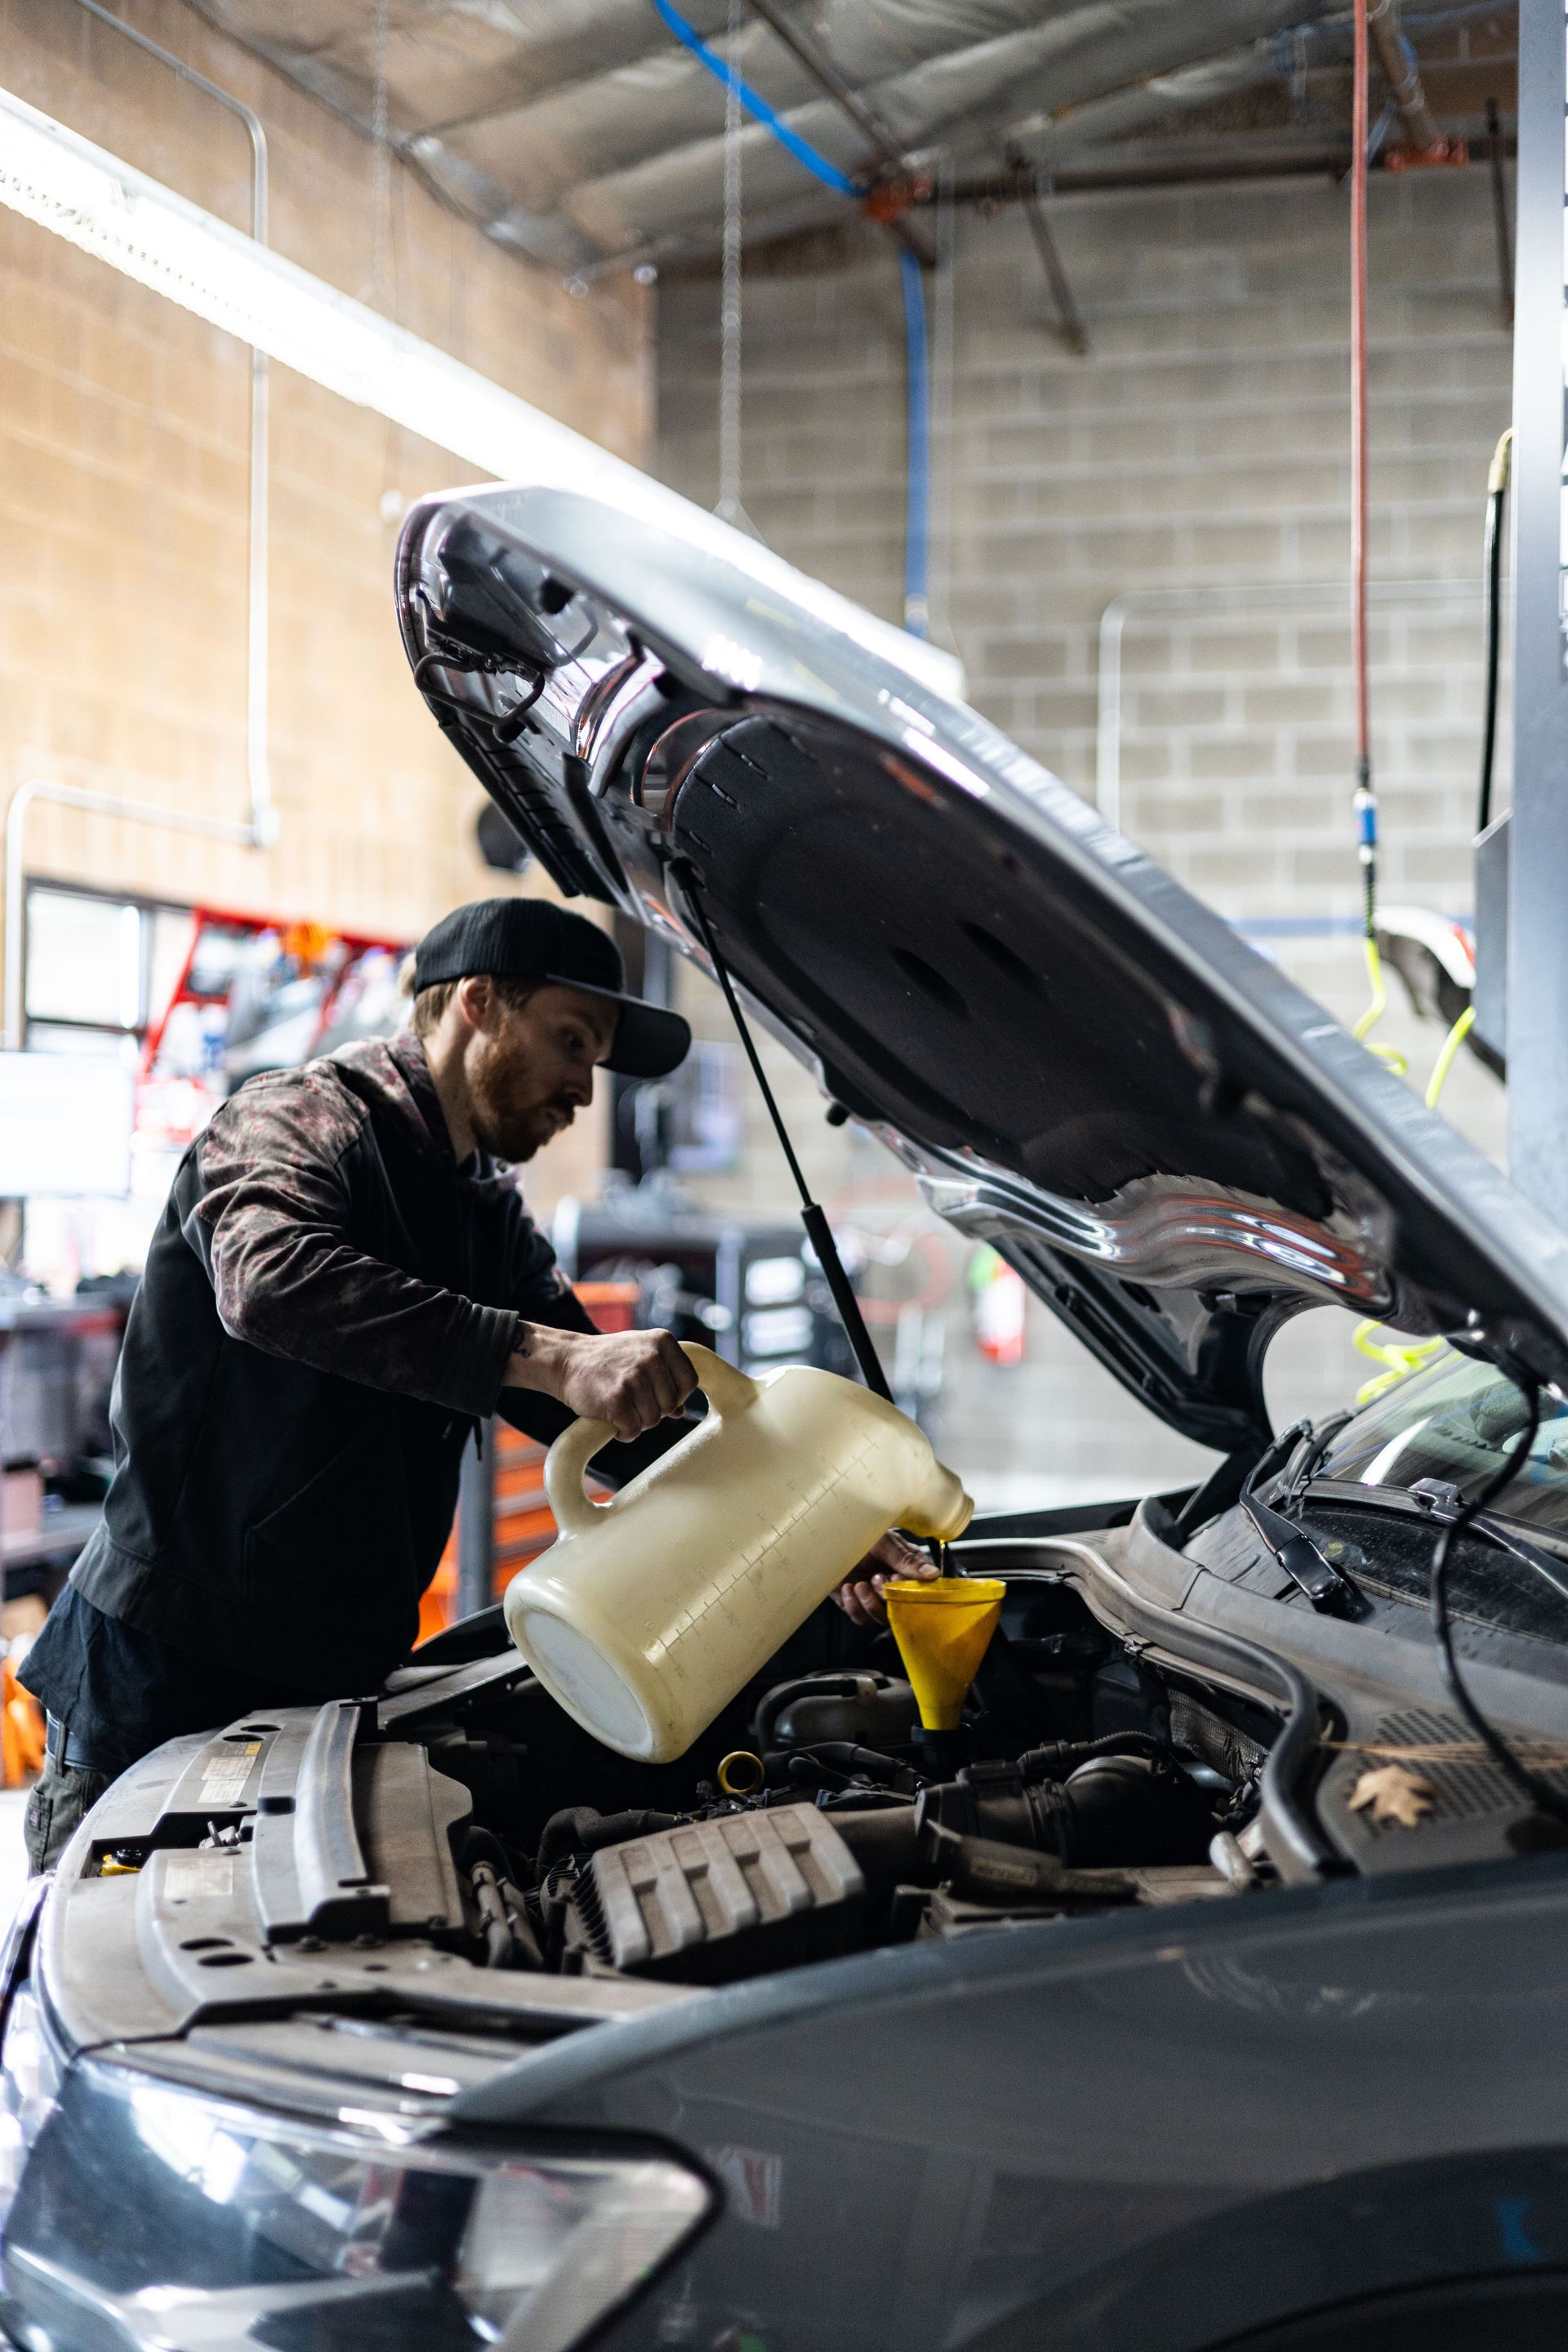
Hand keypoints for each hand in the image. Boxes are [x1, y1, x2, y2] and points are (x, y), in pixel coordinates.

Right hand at [506, 1324, 697, 1443]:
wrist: (565, 1361)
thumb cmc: (606, 1361)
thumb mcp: (640, 1355)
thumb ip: (665, 1377)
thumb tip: (681, 1411)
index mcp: (663, 1341)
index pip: (690, 1382)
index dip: (676, 1396)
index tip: (656, 1397)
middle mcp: (651, 1356)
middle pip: (671, 1404)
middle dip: (654, 1411)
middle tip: (633, 1404)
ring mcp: (634, 1377)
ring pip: (653, 1420)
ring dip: (637, 1422)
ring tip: (620, 1408)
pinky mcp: (617, 1398)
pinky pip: (632, 1430)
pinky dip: (623, 1432)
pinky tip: (612, 1419)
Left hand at [831, 1529, 938, 1628]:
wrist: (834, 1536)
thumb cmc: (864, 1535)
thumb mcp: (888, 1543)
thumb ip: (908, 1560)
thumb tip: (934, 1574)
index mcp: (908, 1572)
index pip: (919, 1593)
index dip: (908, 1591)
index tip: (895, 1577)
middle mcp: (893, 1588)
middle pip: (900, 1611)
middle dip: (886, 1597)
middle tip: (875, 1578)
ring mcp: (874, 1598)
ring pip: (880, 1618)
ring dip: (870, 1604)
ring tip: (860, 1584)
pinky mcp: (855, 1605)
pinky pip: (860, 1618)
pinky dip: (853, 1606)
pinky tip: (847, 1587)